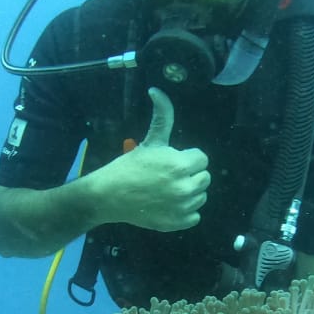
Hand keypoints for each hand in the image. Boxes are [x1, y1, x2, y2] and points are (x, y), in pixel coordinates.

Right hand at [96, 87, 209, 231]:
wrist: (109, 196)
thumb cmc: (129, 166)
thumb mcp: (150, 141)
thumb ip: (162, 116)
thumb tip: (157, 90)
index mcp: (180, 165)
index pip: (202, 158)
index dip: (187, 157)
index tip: (171, 160)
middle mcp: (185, 188)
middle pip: (204, 178)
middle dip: (190, 174)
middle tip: (169, 175)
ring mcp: (182, 208)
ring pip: (200, 196)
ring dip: (189, 192)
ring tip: (168, 189)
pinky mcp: (178, 223)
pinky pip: (195, 216)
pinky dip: (184, 212)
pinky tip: (168, 204)